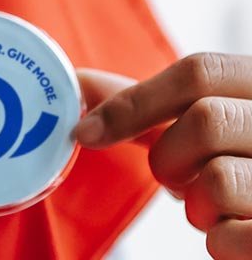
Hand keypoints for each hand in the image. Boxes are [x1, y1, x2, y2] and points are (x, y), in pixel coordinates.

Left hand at [73, 53, 251, 259]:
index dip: (135, 102)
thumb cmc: (246, 162)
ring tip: (215, 207)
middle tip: (179, 179)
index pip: (199, 72)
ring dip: (197, 205)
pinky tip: (237, 233)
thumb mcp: (211, 122)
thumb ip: (150, 104)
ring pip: (219, 179)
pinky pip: (234, 235)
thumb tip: (78, 81)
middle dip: (171, 158)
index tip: (86, 132)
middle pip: (205, 121)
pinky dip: (219, 241)